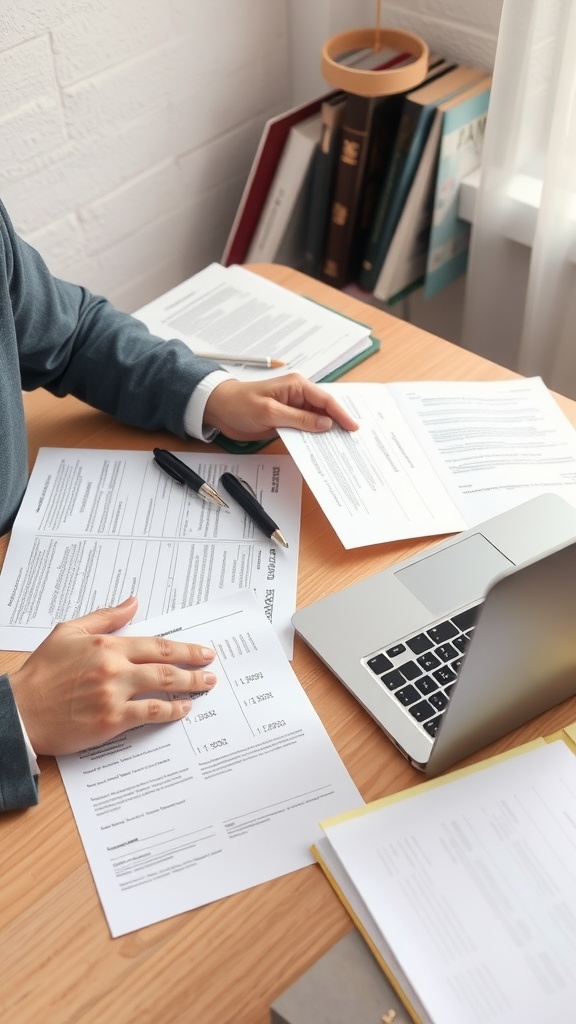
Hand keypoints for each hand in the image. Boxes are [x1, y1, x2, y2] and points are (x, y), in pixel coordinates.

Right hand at [9, 596, 216, 755]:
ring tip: (204, 688)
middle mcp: (115, 668)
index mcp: (107, 645)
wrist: (20, 710)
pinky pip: (150, 714)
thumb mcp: (69, 632)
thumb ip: (105, 617)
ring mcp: (114, 695)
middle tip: (211, 670)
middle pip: (166, 665)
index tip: (202, 652)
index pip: (156, 645)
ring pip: (163, 688)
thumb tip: (133, 602)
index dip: (184, 649)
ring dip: (189, 688)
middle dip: (194, 667)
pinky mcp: (111, 721)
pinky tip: (181, 710)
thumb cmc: (41, 672)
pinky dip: (170, 711)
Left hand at [203, 375, 358, 440]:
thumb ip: (298, 419)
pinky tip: (322, 448)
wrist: (219, 410)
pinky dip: (313, 438)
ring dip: (327, 434)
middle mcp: (298, 396)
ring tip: (343, 446)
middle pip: (325, 411)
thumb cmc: (240, 404)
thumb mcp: (270, 412)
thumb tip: (325, 424)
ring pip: (317, 422)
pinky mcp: (287, 421)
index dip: (341, 414)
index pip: (325, 400)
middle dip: (339, 424)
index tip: (353, 428)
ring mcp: (293, 410)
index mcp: (297, 386)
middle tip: (354, 439)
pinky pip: (305, 430)